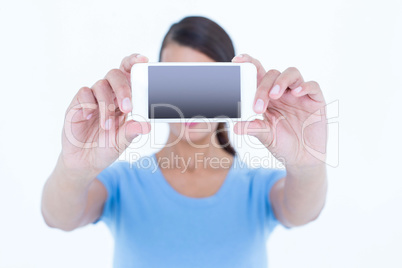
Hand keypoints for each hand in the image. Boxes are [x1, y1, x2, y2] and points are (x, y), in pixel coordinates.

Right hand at [60, 54, 150, 175]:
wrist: (84, 161)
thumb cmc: (106, 148)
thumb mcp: (121, 143)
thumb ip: (131, 133)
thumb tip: (146, 126)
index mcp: (124, 99)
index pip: (129, 74)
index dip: (135, 63)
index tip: (144, 61)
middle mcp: (109, 95)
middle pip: (115, 75)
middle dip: (123, 88)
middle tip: (127, 107)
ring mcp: (92, 98)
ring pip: (100, 85)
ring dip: (106, 105)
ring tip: (108, 127)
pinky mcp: (77, 104)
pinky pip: (84, 93)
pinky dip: (89, 104)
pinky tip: (91, 117)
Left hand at [232, 54, 326, 167]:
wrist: (302, 159)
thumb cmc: (282, 144)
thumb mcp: (265, 136)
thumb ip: (253, 128)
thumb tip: (235, 127)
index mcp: (268, 97)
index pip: (259, 74)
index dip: (249, 64)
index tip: (237, 60)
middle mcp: (283, 92)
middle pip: (273, 75)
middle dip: (263, 87)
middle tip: (258, 106)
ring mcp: (300, 95)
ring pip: (292, 73)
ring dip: (281, 81)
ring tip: (274, 96)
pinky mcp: (316, 101)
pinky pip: (312, 86)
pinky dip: (305, 86)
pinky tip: (296, 93)